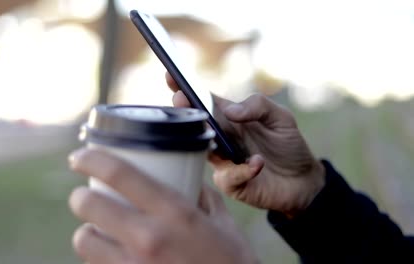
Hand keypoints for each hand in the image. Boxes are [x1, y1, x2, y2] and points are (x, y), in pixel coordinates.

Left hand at [68, 148, 255, 263]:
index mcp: (174, 213)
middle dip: (81, 196)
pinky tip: (113, 256)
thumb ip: (204, 197)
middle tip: (87, 195)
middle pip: (88, 204)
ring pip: (84, 240)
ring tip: (98, 230)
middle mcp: (149, 238)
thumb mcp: (223, 225)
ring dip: (88, 232)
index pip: (120, 173)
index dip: (91, 158)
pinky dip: (99, 259)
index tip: (80, 156)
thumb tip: (189, 180)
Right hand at [166, 73, 324, 214]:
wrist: (303, 181)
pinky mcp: (231, 183)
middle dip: (185, 111)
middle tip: (180, 100)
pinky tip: (257, 163)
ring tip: (215, 132)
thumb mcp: (280, 118)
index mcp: (229, 118)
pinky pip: (227, 176)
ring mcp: (222, 161)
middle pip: (196, 124)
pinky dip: (242, 169)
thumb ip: (258, 106)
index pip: (203, 100)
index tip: (170, 75)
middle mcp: (221, 138)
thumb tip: (230, 111)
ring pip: (203, 150)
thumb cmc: (288, 145)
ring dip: (208, 140)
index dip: (185, 89)